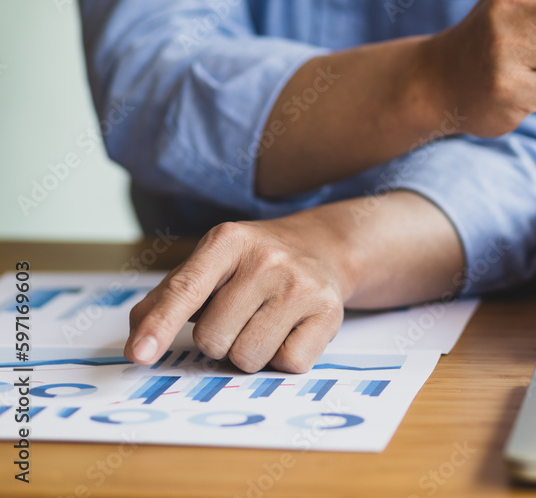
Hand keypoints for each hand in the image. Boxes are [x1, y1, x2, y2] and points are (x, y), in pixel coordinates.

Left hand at [125, 213, 349, 373]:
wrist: (323, 248)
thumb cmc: (254, 265)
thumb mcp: (210, 265)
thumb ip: (167, 299)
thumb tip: (136, 344)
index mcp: (227, 241)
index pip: (186, 290)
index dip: (160, 326)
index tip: (140, 355)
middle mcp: (267, 259)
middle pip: (213, 338)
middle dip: (219, 340)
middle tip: (240, 316)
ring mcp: (301, 285)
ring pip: (248, 357)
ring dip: (250, 352)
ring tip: (265, 322)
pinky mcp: (329, 312)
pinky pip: (288, 364)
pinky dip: (284, 357)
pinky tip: (291, 330)